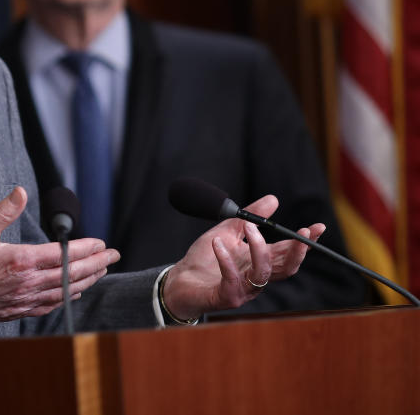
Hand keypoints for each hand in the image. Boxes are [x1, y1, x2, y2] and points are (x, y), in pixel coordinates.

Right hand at [0, 186, 119, 329]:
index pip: (63, 254)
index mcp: (20, 261)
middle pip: (71, 273)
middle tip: (113, 255)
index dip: (86, 248)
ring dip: (87, 280)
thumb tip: (20, 191)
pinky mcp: (20, 309)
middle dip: (96, 263)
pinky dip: (68, 296)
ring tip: (102, 271)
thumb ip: (3, 211)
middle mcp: (28, 283)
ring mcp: (25, 299)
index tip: (101, 242)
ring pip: (66, 290)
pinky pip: (52, 304)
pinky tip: (75, 292)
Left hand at [162, 194, 325, 319]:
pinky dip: (226, 259)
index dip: (305, 242)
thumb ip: (250, 217)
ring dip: (259, 247)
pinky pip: (233, 278)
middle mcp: (257, 277)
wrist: (179, 281)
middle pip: (287, 267)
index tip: (318, 227)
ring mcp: (244, 290)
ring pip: (264, 271)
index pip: (288, 252)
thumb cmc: (204, 258)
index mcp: (259, 261)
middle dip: (297, 250)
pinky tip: (217, 243)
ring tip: (248, 227)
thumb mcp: (227, 231)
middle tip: (301, 232)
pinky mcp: (227, 297)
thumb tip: (274, 199)